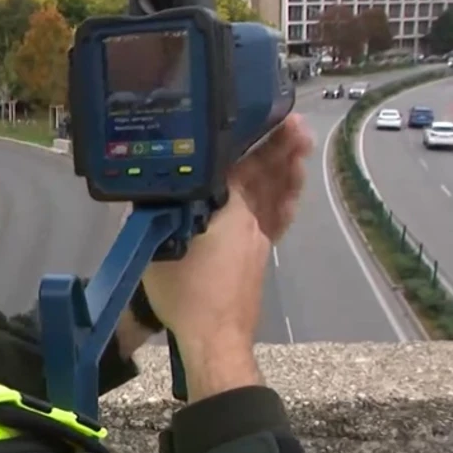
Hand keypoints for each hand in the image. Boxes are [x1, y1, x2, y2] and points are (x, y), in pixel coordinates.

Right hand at [140, 114, 311, 399]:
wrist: (215, 338)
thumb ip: (158, 218)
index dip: (246, 139)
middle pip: (264, 174)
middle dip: (278, 144)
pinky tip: (292, 185)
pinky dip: (287, 198)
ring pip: (275, 192)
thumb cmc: (186, 293)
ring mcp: (259, 237)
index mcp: (226, 210)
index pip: (237, 165)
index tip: (260, 114)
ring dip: (288, 165)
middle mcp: (249, 218)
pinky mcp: (260, 254)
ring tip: (299, 140)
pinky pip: (278, 218)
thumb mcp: (159, 249)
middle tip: (292, 118)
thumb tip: (153, 196)